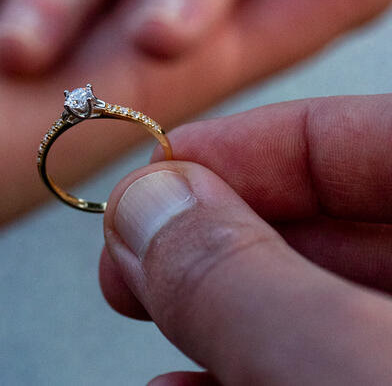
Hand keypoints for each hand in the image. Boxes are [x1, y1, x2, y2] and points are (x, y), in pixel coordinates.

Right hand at [101, 95, 391, 384]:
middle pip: (333, 218)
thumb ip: (245, 277)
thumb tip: (151, 203)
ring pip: (323, 301)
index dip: (253, 139)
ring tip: (143, 308)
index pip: (362, 134)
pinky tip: (185, 382)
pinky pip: (328, 373)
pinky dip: (251, 370)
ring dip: (221, 305)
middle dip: (218, 227)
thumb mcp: (349, 366)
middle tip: (134, 244)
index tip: (162, 164)